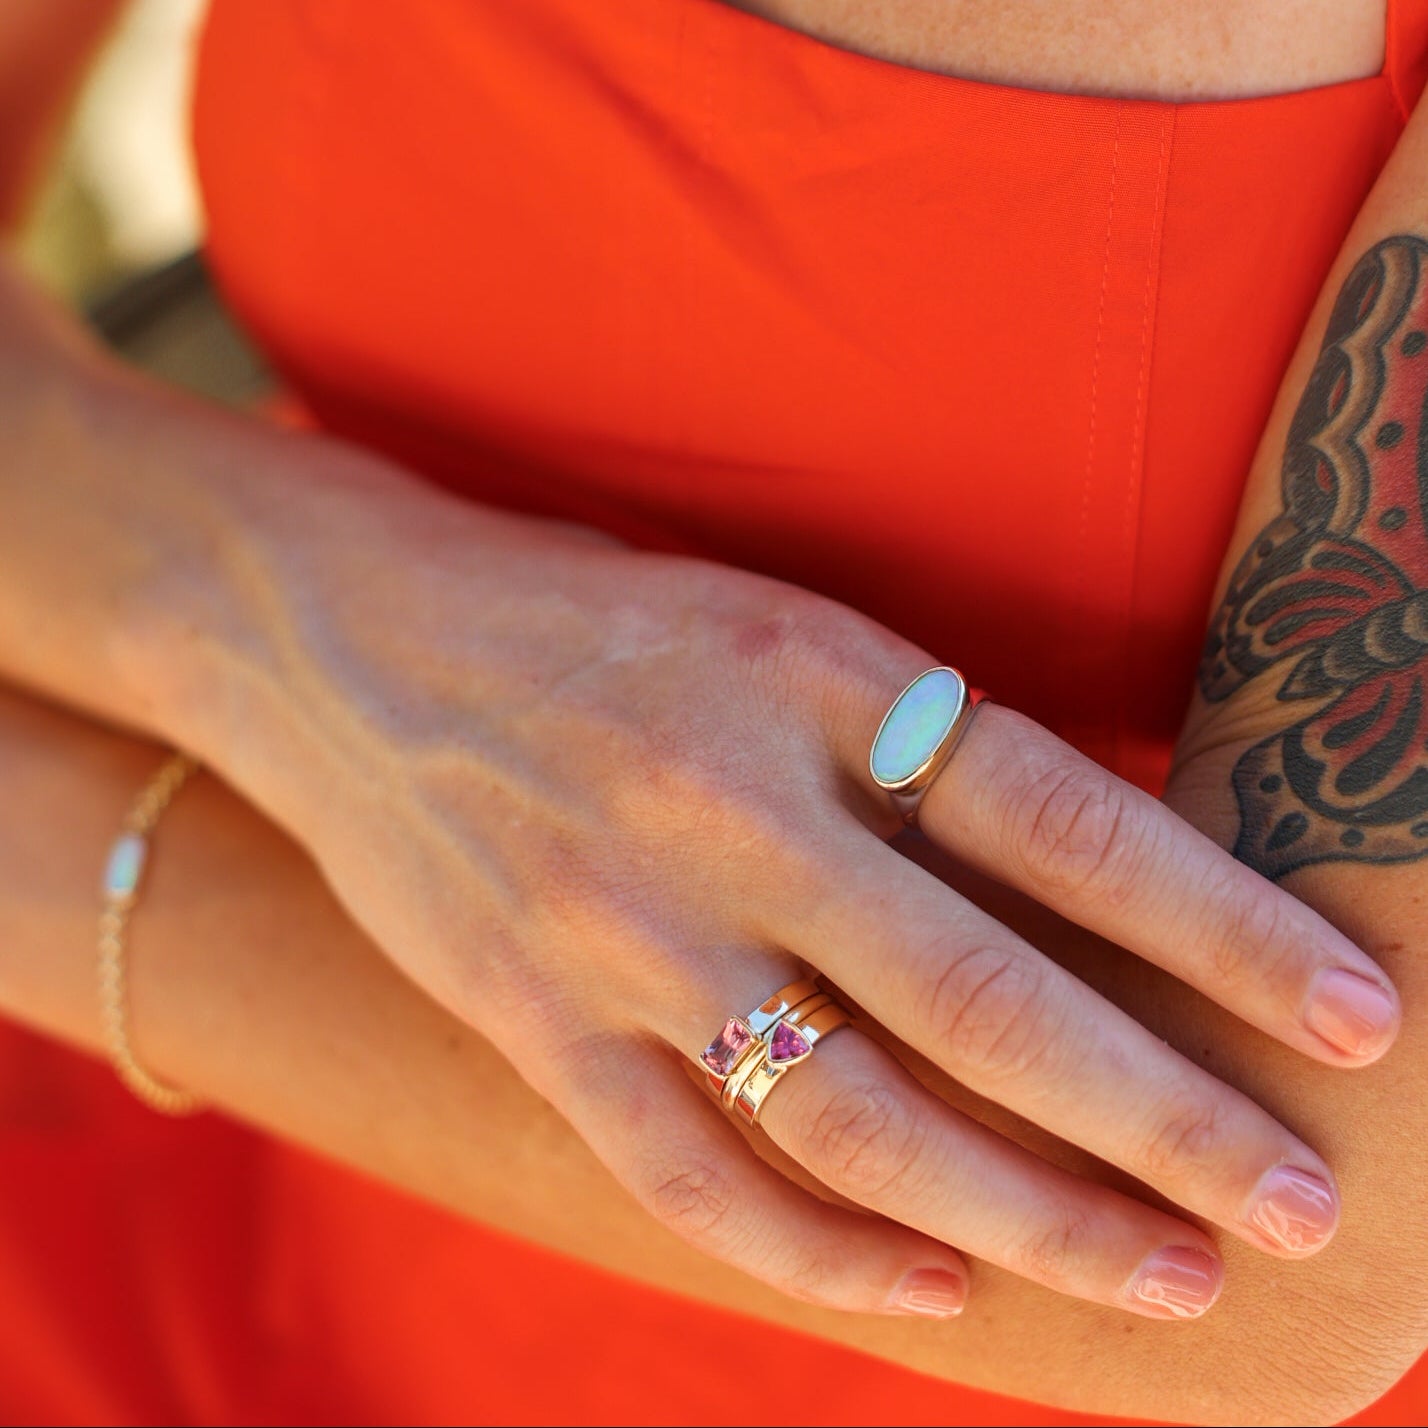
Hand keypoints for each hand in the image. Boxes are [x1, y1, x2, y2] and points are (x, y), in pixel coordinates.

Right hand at [184, 466, 1398, 1321]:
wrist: (352, 634)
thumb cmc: (597, 621)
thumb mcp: (772, 633)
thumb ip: (907, 752)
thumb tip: (1097, 878)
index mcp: (809, 677)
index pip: (1064, 818)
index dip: (1225, 925)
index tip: (1352, 1020)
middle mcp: (726, 808)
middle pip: (986, 998)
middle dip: (1162, 1116)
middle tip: (1293, 1203)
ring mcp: (620, 927)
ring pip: (856, 1118)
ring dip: (1025, 1216)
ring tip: (1161, 1274)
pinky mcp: (528, 1015)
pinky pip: (688, 1170)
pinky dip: (817, 1254)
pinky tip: (929, 1294)